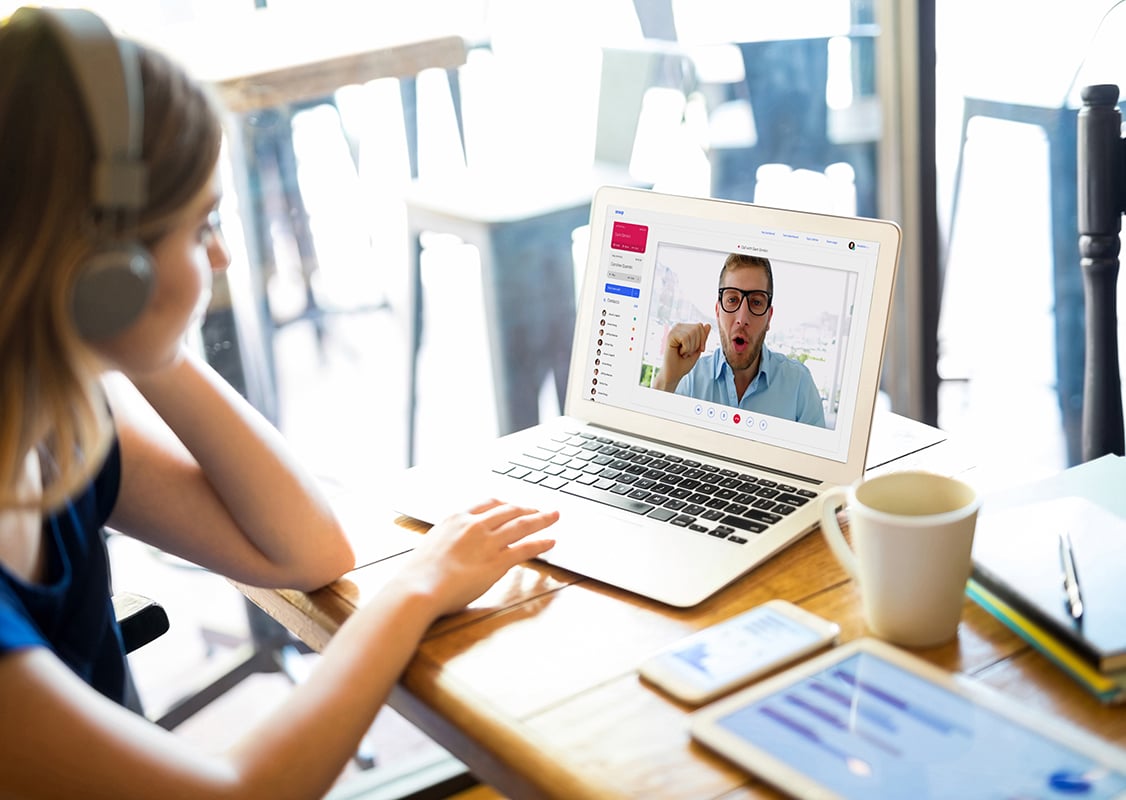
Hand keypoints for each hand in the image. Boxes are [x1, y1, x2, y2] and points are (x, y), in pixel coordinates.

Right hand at [393, 499, 557, 617]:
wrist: (419, 587)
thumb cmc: (419, 573)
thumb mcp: (432, 544)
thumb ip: (449, 539)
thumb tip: (456, 546)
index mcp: (456, 518)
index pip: (488, 504)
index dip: (505, 504)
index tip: (514, 506)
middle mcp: (475, 525)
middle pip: (509, 510)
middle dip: (527, 508)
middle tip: (540, 509)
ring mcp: (487, 542)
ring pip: (521, 525)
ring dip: (541, 519)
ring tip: (554, 516)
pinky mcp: (497, 562)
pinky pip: (525, 548)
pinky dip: (541, 543)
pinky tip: (550, 542)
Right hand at [653, 322, 710, 391]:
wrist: (674, 374)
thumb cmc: (684, 363)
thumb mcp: (698, 349)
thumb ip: (702, 337)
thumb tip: (708, 324)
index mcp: (685, 329)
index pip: (700, 326)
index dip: (702, 340)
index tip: (697, 350)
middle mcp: (678, 327)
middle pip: (697, 328)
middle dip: (696, 344)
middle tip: (687, 352)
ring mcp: (673, 331)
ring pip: (692, 333)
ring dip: (690, 347)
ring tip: (683, 353)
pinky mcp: (670, 336)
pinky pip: (685, 338)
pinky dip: (685, 348)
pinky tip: (679, 352)